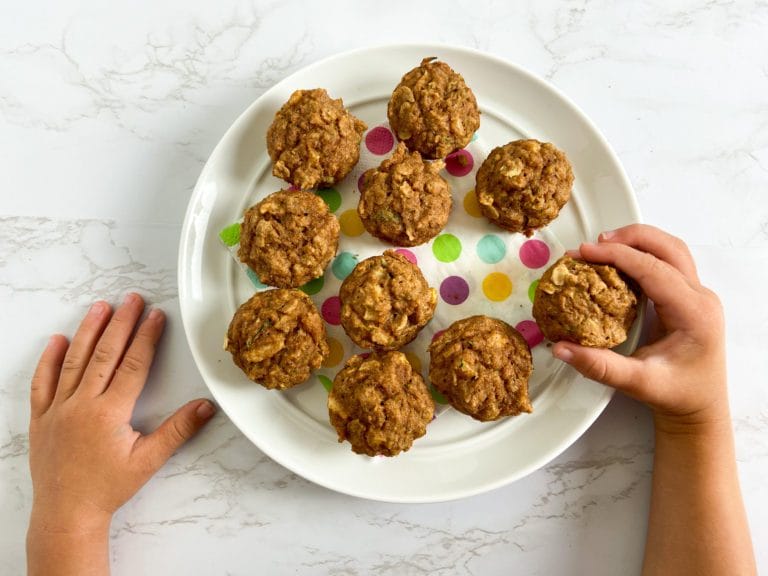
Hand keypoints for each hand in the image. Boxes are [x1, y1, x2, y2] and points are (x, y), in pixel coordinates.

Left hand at [28, 293, 215, 535]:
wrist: (66, 513)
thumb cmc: (107, 488)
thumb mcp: (148, 461)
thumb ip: (177, 430)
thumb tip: (204, 407)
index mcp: (109, 413)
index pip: (133, 365)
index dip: (146, 337)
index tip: (155, 316)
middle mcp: (82, 405)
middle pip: (105, 354)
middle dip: (121, 323)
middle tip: (132, 300)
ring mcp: (58, 409)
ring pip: (75, 361)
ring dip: (89, 331)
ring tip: (101, 307)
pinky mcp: (42, 417)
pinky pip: (43, 382)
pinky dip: (49, 359)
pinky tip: (58, 340)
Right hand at [552, 224, 727, 430]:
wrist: (700, 406)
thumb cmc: (678, 395)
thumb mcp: (637, 383)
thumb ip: (599, 366)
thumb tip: (562, 348)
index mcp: (694, 314)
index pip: (654, 269)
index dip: (617, 255)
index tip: (586, 252)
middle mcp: (700, 298)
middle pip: (668, 247)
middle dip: (629, 237)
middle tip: (594, 243)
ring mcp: (697, 295)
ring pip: (669, 249)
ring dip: (637, 241)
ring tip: (603, 246)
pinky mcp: (687, 296)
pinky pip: (666, 262)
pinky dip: (640, 254)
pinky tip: (617, 261)